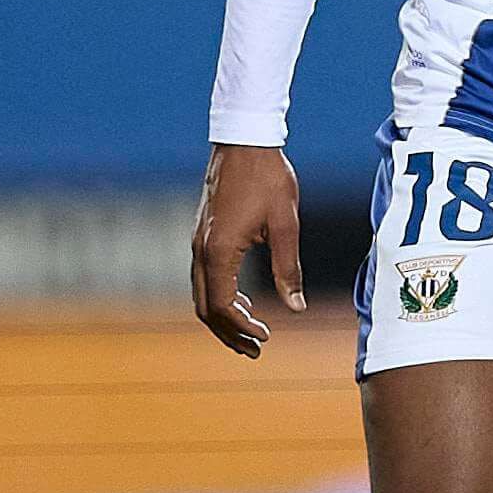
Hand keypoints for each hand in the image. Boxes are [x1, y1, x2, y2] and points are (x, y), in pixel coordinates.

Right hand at [192, 141, 303, 356]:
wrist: (244, 142)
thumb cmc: (268, 179)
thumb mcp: (286, 225)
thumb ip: (288, 269)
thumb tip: (295, 307)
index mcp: (218, 251)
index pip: (222, 305)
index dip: (242, 327)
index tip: (266, 336)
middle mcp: (200, 250)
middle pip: (204, 307)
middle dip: (228, 332)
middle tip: (255, 350)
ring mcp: (197, 242)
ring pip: (201, 293)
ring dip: (223, 316)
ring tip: (250, 333)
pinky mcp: (202, 234)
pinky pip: (204, 276)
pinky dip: (219, 295)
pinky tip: (242, 299)